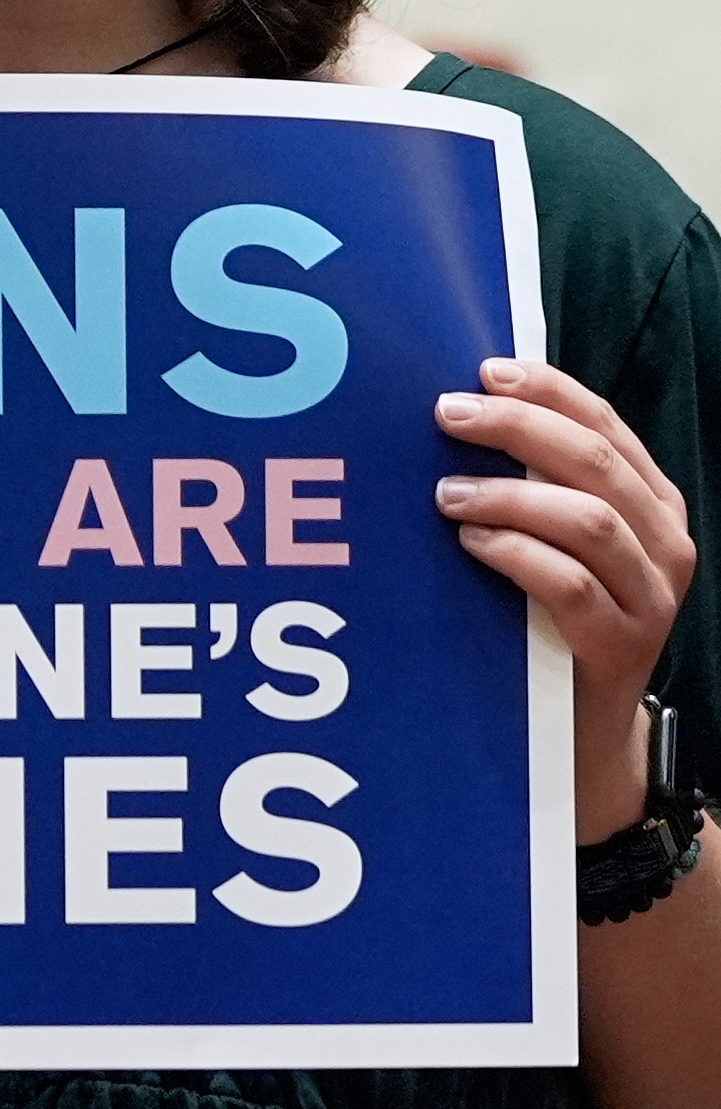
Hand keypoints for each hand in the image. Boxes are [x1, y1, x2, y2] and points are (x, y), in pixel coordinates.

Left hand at [437, 356, 697, 838]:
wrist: (584, 738)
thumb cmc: (550, 627)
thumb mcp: (552, 549)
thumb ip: (530, 492)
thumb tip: (455, 422)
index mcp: (650, 503)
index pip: (606, 426)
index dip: (550, 391)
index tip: (485, 369)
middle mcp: (663, 542)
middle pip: (597, 463)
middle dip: (520, 429)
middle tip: (448, 416)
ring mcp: (652, 596)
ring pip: (591, 521)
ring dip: (511, 496)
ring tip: (446, 494)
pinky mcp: (623, 647)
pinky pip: (573, 586)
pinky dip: (519, 555)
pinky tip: (473, 543)